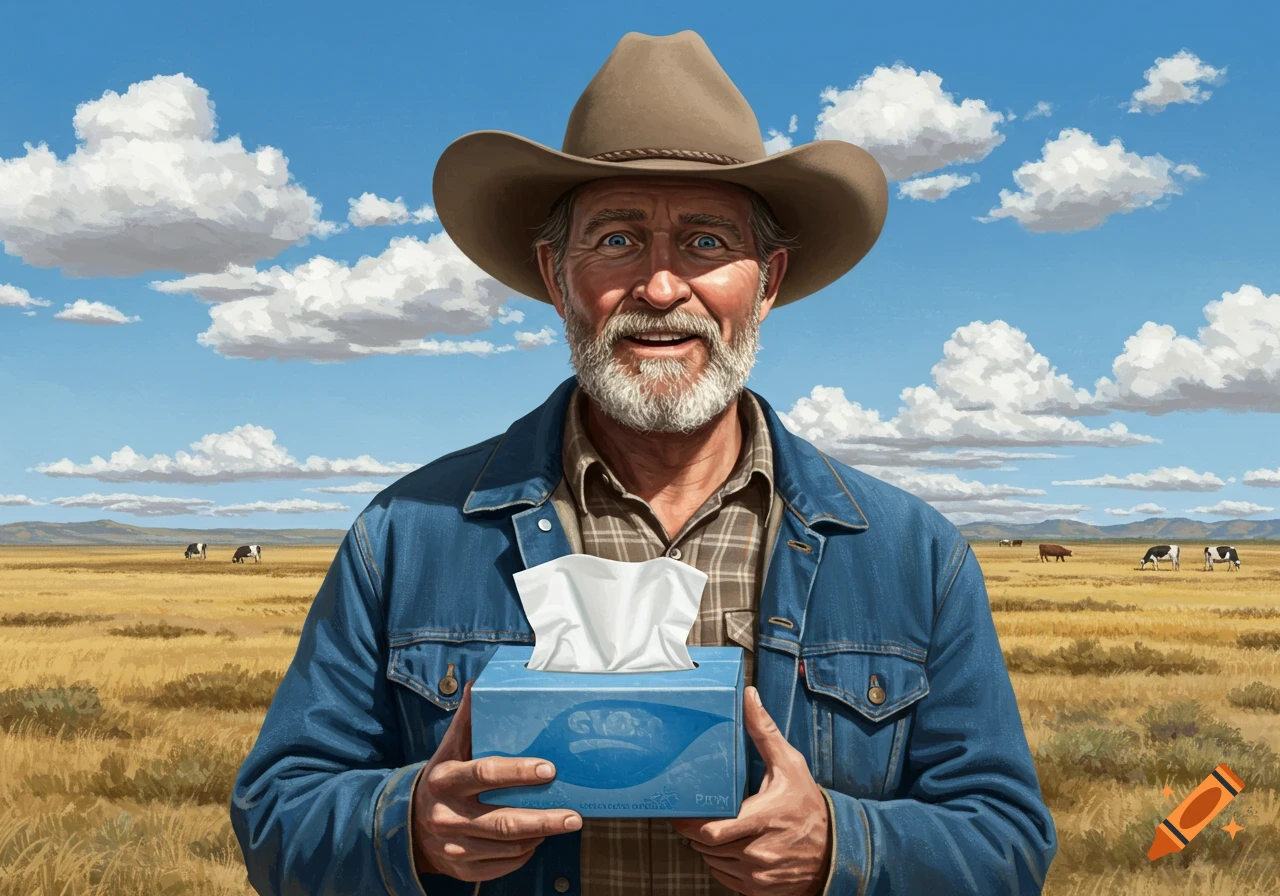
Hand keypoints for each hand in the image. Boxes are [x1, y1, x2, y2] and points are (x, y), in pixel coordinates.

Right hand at [411, 681, 582, 880]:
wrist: (408, 827)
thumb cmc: (442, 779)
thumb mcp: (449, 748)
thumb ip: (468, 720)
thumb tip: (479, 683)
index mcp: (446, 779)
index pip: (485, 774)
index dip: (519, 772)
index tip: (549, 769)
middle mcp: (447, 815)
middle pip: (502, 822)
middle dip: (544, 819)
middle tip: (574, 816)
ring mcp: (453, 846)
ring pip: (507, 847)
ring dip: (539, 836)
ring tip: (561, 823)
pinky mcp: (461, 868)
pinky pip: (502, 865)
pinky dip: (524, 854)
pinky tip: (537, 840)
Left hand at [670, 686, 831, 895]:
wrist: (835, 850)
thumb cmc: (808, 805)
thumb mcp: (790, 765)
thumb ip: (765, 732)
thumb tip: (749, 697)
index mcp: (764, 819)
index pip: (711, 831)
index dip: (688, 824)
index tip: (677, 811)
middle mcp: (759, 852)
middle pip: (707, 847)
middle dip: (695, 832)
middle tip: (691, 816)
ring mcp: (759, 874)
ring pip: (713, 862)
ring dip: (707, 847)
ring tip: (714, 828)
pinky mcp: (759, 889)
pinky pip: (725, 877)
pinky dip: (720, 863)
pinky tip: (728, 846)